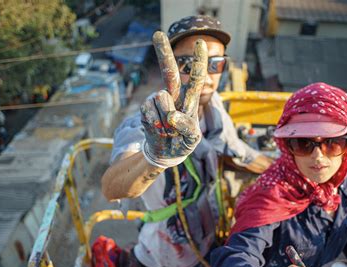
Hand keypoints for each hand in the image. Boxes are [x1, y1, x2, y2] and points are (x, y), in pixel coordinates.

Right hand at [140, 31, 207, 167]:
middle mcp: (173, 96)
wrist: (165, 152)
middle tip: (157, 33)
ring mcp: (158, 101)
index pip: (196, 78)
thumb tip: (171, 116)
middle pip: (169, 72)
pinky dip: (155, 126)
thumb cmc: (183, 142)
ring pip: (161, 100)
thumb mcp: (192, 138)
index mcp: (189, 99)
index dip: (198, 61)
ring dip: (165, 121)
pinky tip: (158, 130)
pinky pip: (150, 113)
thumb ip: (187, 127)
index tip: (201, 43)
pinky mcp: (145, 109)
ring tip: (168, 130)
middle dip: (163, 52)